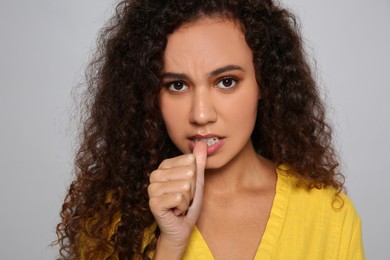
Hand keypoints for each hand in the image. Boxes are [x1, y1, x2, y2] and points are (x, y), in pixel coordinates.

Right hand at [148, 141, 206, 256]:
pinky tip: (176, 211)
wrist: (181, 227)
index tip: (187, 189)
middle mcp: (155, 174)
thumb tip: (202, 143)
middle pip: (188, 173)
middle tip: (183, 198)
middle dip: (191, 190)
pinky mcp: (153, 202)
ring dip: (187, 200)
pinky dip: (183, 207)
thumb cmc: (188, 204)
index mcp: (164, 166)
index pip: (190, 162)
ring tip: (179, 205)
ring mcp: (152, 189)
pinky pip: (179, 198)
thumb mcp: (197, 181)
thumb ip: (199, 162)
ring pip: (185, 186)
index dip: (194, 178)